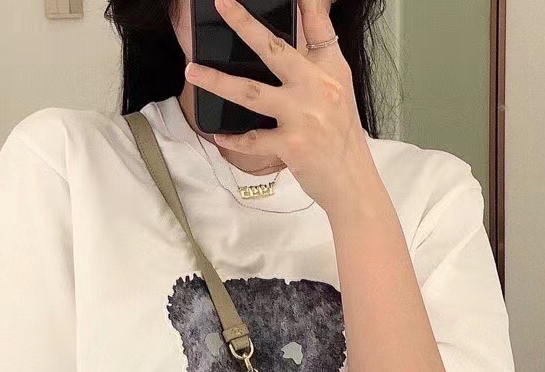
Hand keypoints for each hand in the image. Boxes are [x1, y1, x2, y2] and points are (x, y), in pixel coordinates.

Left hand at [184, 0, 377, 216]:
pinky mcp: (291, 145)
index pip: (315, 24)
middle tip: (221, 5)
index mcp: (329, 70)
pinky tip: (218, 135)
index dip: (303, 2)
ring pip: (251, 92)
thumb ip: (318, 54)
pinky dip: (233, 139)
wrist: (352, 181)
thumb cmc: (341, 135)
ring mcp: (302, 117)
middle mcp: (316, 88)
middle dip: (244, 24)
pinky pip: (253, 139)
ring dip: (218, 81)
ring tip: (192, 72)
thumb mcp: (338, 88)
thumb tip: (301, 22)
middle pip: (273, 49)